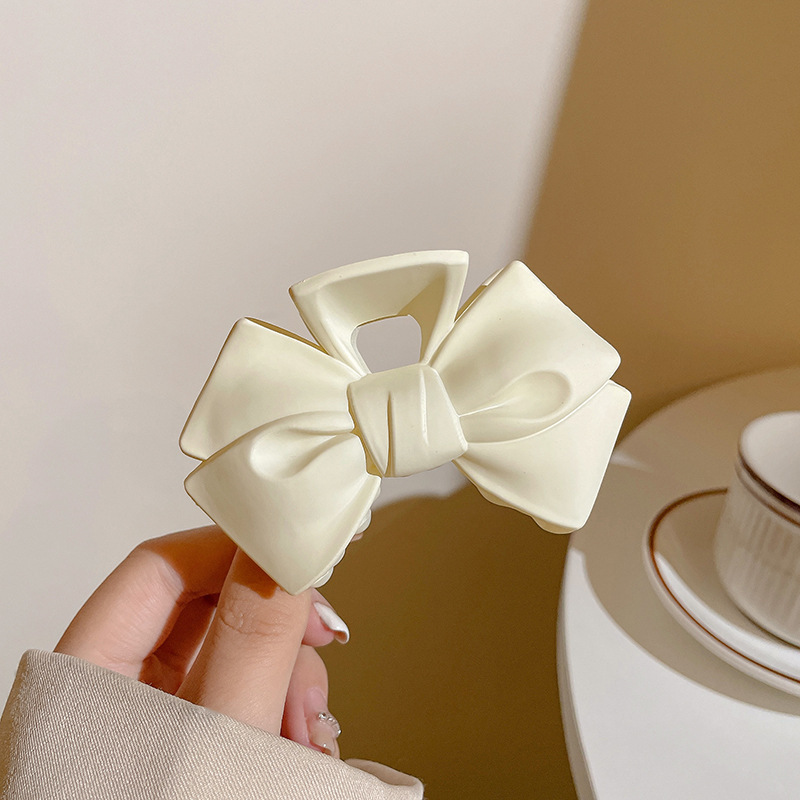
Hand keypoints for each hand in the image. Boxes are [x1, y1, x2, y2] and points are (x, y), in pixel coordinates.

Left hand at [55, 526, 346, 756]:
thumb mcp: (218, 743)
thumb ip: (253, 640)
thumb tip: (281, 544)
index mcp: (87, 676)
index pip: (161, 567)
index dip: (234, 547)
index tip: (301, 549)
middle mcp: (118, 692)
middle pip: (208, 607)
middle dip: (278, 626)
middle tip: (325, 641)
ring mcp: (159, 724)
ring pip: (238, 653)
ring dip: (291, 678)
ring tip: (313, 732)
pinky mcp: (193, 749)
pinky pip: (248, 698)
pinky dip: (286, 712)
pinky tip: (304, 745)